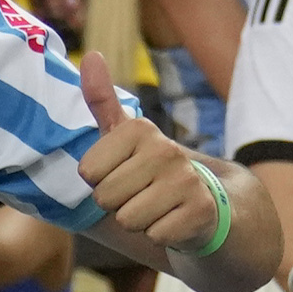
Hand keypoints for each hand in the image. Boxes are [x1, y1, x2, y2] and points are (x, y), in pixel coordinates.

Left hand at [73, 67, 239, 261]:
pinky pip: (154, 235)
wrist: (205, 199)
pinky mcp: (199, 212)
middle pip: (105, 198)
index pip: (87, 172)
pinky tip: (173, 220)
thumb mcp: (124, 134)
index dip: (99, 180)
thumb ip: (102, 99)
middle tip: (139, 194)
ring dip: (137, 221)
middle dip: (117, 204)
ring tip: (155, 207)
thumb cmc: (151, 167)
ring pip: (128, 219)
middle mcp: (165, 150)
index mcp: (140, 130)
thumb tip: (90, 55)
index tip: (121, 172)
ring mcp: (186, 180)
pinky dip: (160, 235)